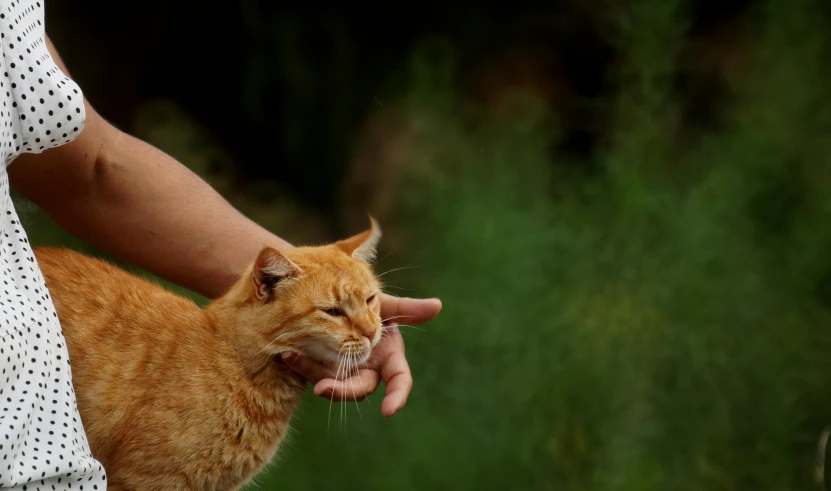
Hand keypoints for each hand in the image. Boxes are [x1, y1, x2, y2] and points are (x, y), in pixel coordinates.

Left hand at [281, 295, 441, 416]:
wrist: (334, 297)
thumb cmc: (365, 302)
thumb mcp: (384, 304)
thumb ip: (408, 308)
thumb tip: (438, 305)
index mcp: (387, 355)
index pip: (398, 381)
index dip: (397, 396)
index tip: (389, 410)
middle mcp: (366, 368)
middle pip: (359, 389)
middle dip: (342, 391)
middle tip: (323, 388)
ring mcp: (342, 370)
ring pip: (331, 383)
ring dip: (314, 373)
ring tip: (295, 356)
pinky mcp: (319, 368)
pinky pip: (310, 372)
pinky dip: (300, 363)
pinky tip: (288, 353)